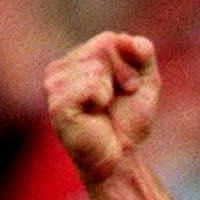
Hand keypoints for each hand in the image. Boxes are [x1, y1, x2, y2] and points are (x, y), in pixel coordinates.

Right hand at [44, 31, 159, 188]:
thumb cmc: (127, 124)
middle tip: (115, 102)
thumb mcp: (145, 84)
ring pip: (96, 64)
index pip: (109, 40)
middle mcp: (60, 68)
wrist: (119, 159)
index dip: (128, 66)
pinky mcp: (57, 101)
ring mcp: (54, 83)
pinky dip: (101, 98)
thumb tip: (129, 39)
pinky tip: (93, 114)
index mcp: (76, 60)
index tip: (127, 90)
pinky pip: (89, 83)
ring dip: (111, 90)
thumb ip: (144, 54)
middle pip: (103, 47)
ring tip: (103, 110)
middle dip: (122, 75)